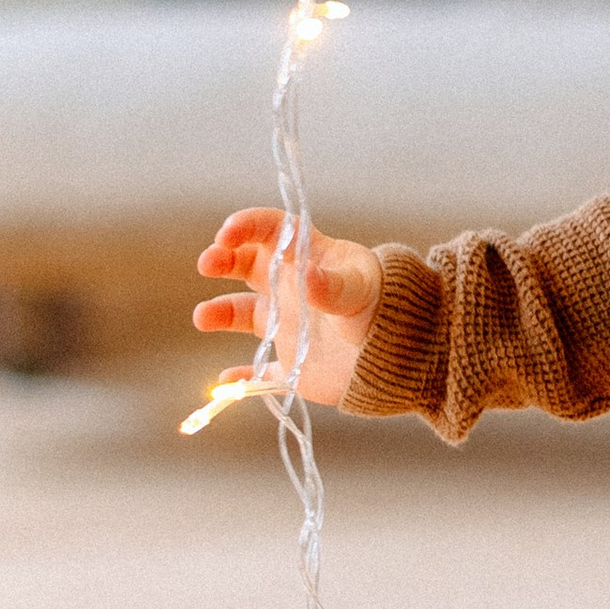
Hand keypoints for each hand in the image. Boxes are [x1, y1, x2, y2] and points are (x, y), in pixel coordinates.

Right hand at [194, 207, 383, 404]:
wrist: (406, 356)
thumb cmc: (388, 311)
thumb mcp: (363, 293)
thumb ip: (333, 286)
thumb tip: (307, 276)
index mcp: (311, 258)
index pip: (274, 230)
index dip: (248, 226)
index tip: (226, 234)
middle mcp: (293, 287)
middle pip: (248, 264)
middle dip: (223, 259)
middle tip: (208, 264)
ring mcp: (290, 323)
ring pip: (244, 313)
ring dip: (219, 312)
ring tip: (203, 317)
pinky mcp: (292, 361)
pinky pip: (258, 369)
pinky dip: (240, 378)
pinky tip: (225, 382)